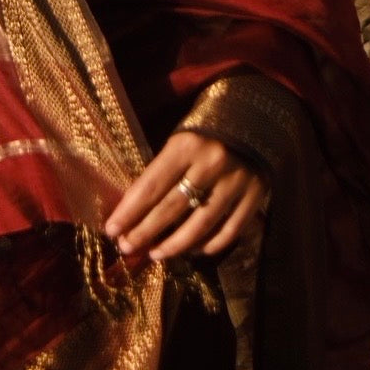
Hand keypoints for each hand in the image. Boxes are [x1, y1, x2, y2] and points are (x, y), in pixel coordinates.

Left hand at [103, 130, 269, 262]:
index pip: (152, 185)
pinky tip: (193, 251)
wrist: (257, 115)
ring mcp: (235, 182)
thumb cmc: (207, 129)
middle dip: (145, 232)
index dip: (130, 211)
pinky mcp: (256, 195)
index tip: (112, 230)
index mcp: (186, 145)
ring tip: (155, 254)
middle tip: (127, 247)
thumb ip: (163, 170)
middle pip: (172, 208)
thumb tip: (135, 207)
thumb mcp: (181, 140)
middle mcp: (211, 164)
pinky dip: (210, 245)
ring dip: (174, 245)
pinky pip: (230, 231)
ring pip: (200, 225)